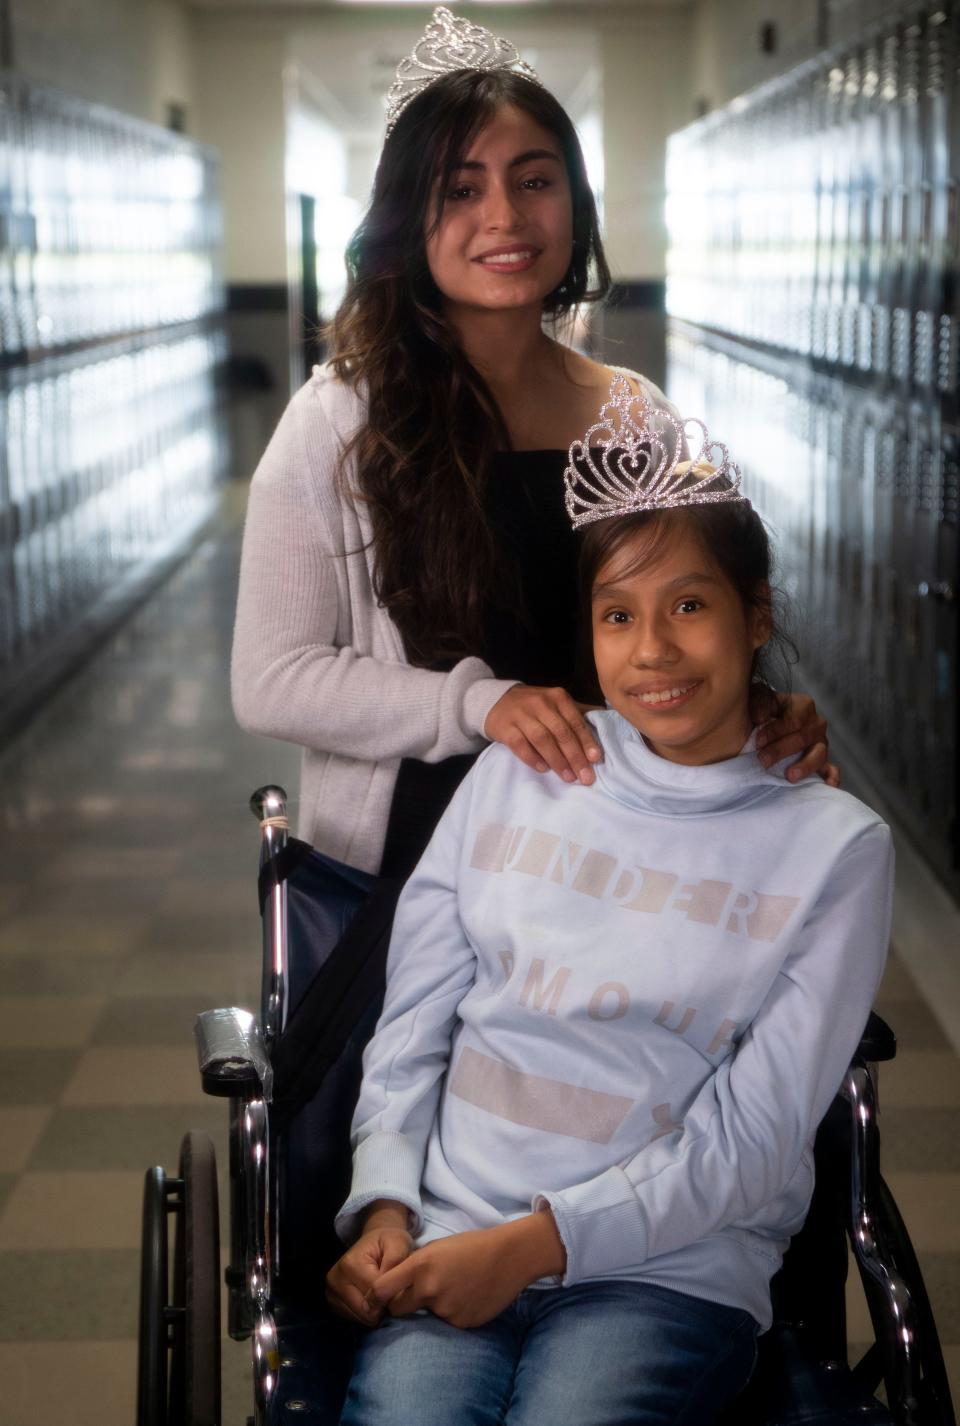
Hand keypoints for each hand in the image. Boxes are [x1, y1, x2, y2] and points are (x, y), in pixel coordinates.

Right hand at [325, 1203, 413, 1325]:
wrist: (374, 1241)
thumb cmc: (388, 1242)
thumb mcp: (399, 1244)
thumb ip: (396, 1264)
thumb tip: (389, 1293)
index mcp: (350, 1264)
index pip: (376, 1294)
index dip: (393, 1295)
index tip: (401, 1286)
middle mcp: (335, 1280)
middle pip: (366, 1310)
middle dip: (384, 1306)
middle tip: (392, 1291)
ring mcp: (331, 1293)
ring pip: (362, 1317)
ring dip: (376, 1311)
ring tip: (383, 1293)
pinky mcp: (333, 1303)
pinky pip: (356, 1319)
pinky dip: (368, 1313)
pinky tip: (373, 1299)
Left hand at [367, 1212, 565, 1330]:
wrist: (510, 1257)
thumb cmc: (473, 1246)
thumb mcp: (438, 1246)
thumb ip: (416, 1265)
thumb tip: (397, 1284)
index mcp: (421, 1265)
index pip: (382, 1289)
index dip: (375, 1296)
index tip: (375, 1299)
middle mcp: (429, 1289)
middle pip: (398, 1309)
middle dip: (401, 1305)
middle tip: (415, 1296)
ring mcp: (446, 1309)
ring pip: (426, 1316)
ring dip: (433, 1307)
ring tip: (455, 1290)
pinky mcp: (461, 1323)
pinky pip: (447, 1322)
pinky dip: (452, 1313)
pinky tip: (468, 1298)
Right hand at [484, 685, 602, 785]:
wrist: (496, 701)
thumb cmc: (533, 707)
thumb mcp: (555, 703)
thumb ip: (577, 712)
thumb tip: (607, 717)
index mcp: (557, 697)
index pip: (575, 721)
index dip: (586, 741)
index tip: (596, 759)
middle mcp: (540, 703)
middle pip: (561, 732)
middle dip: (575, 756)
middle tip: (585, 776)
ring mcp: (521, 714)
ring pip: (542, 739)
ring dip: (557, 760)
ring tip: (568, 777)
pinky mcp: (504, 727)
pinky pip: (520, 745)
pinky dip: (533, 758)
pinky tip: (543, 769)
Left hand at [752, 689, 839, 786]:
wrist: (761, 725)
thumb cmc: (760, 710)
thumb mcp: (756, 699)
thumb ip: (759, 702)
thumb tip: (761, 717)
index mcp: (803, 706)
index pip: (795, 718)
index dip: (776, 730)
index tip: (758, 741)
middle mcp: (816, 724)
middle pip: (804, 738)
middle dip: (781, 750)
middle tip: (763, 760)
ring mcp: (820, 744)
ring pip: (819, 755)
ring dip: (804, 766)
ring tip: (790, 776)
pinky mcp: (821, 762)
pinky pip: (831, 770)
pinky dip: (831, 777)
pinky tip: (828, 784)